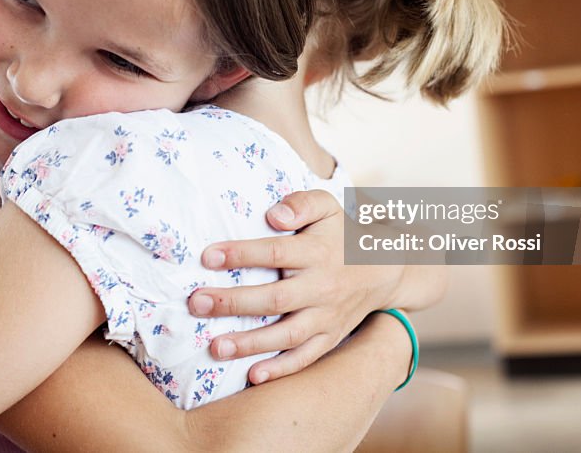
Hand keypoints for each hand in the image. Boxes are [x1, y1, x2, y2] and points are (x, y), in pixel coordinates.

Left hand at [188, 190, 413, 384]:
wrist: (383, 268)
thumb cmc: (341, 233)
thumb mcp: (327, 207)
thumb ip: (301, 203)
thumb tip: (273, 215)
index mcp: (317, 252)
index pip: (276, 252)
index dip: (241, 254)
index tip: (208, 257)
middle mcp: (322, 287)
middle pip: (275, 298)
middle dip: (233, 303)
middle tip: (197, 303)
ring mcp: (327, 316)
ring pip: (288, 334)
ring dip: (250, 343)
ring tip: (215, 347)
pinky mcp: (329, 337)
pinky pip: (305, 358)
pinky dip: (281, 369)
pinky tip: (252, 376)